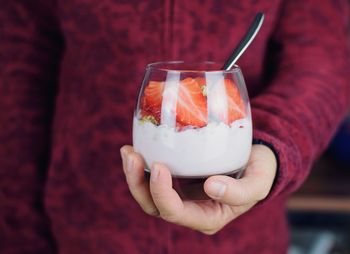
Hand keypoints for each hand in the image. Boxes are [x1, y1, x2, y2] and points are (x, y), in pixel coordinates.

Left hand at [120, 144, 276, 234]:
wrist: (256, 161)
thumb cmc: (259, 172)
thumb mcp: (259, 183)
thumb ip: (240, 191)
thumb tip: (211, 188)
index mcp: (207, 217)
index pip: (175, 213)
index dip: (162, 193)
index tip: (159, 165)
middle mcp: (189, 210)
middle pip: (154, 206)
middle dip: (137, 183)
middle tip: (132, 155)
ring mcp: (180, 195)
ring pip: (148, 193)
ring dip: (134, 174)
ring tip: (128, 151)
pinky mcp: (177, 179)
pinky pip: (152, 177)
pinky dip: (141, 164)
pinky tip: (134, 147)